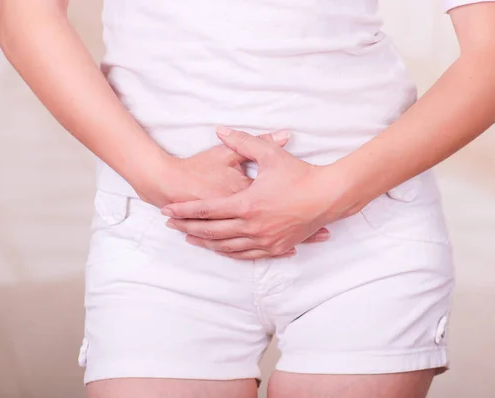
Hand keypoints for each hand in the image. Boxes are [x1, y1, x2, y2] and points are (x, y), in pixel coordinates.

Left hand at [162, 127, 346, 259]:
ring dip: (206, 244)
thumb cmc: (300, 175)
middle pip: (212, 232)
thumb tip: (221, 129)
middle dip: (188, 229)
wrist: (328, 196)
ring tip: (190, 239)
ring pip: (227, 247)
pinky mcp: (276, 247)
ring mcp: (265, 240)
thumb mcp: (270, 154)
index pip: (207, 210)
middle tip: (172, 226)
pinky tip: (221, 250)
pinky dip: (229, 252)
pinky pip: (246, 254)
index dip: (184, 211)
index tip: (167, 211)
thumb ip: (242, 141)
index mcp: (247, 204)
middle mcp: (253, 227)